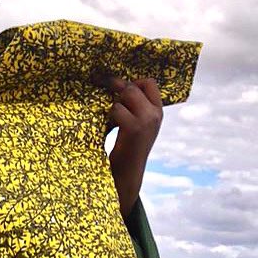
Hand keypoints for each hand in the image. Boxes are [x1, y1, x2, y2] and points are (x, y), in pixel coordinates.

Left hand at [106, 77, 161, 218]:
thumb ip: (132, 107)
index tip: (115, 88)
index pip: (149, 83)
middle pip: (134, 86)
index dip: (131, 81)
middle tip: (100, 92)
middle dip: (116, 88)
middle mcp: (155, 114)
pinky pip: (116, 109)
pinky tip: (107, 127)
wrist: (127, 175)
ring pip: (125, 94)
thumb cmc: (126, 150)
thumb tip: (116, 85)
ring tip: (109, 121)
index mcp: (158, 112)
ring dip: (112, 104)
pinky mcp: (134, 128)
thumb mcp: (135, 125)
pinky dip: (108, 116)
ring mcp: (147, 120)